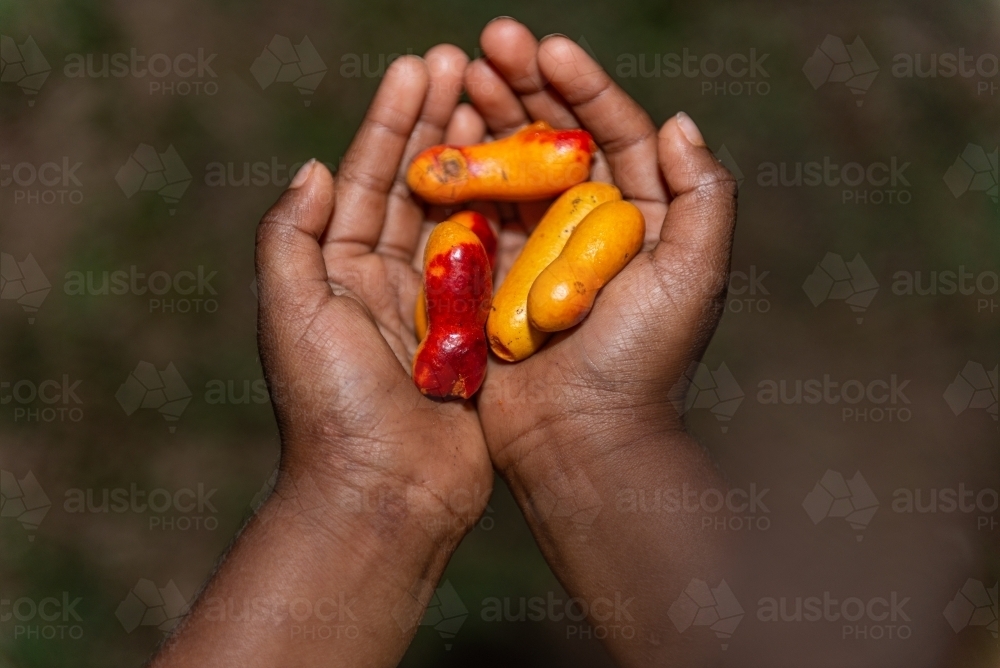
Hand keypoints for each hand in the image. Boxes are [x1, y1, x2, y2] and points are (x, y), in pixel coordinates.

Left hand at [152, 47, 494, 667]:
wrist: (385, 493)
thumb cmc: (332, 407)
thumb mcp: (292, 313)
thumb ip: (291, 237)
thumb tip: (310, 167)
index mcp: (337, 269)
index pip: (366, 177)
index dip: (393, 120)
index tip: (421, 66)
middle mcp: (385, 280)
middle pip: (417, 185)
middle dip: (439, 124)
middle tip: (466, 63)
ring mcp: (437, 305)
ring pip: (462, 217)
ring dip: (480, 160)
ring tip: (499, 102)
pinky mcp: (480, 334)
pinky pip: (499, 266)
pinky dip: (513, 221)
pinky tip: (534, 175)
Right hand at [466, 19, 736, 485]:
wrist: (580, 441)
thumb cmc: (641, 363)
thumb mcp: (694, 278)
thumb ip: (703, 197)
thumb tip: (679, 121)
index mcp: (643, 218)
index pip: (615, 132)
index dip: (584, 87)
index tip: (548, 48)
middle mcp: (590, 226)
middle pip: (557, 139)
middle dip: (526, 87)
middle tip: (488, 41)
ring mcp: (538, 249)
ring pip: (511, 167)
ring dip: (487, 118)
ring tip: (457, 73)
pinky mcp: (495, 276)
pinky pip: (475, 214)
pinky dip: (458, 175)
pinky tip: (437, 137)